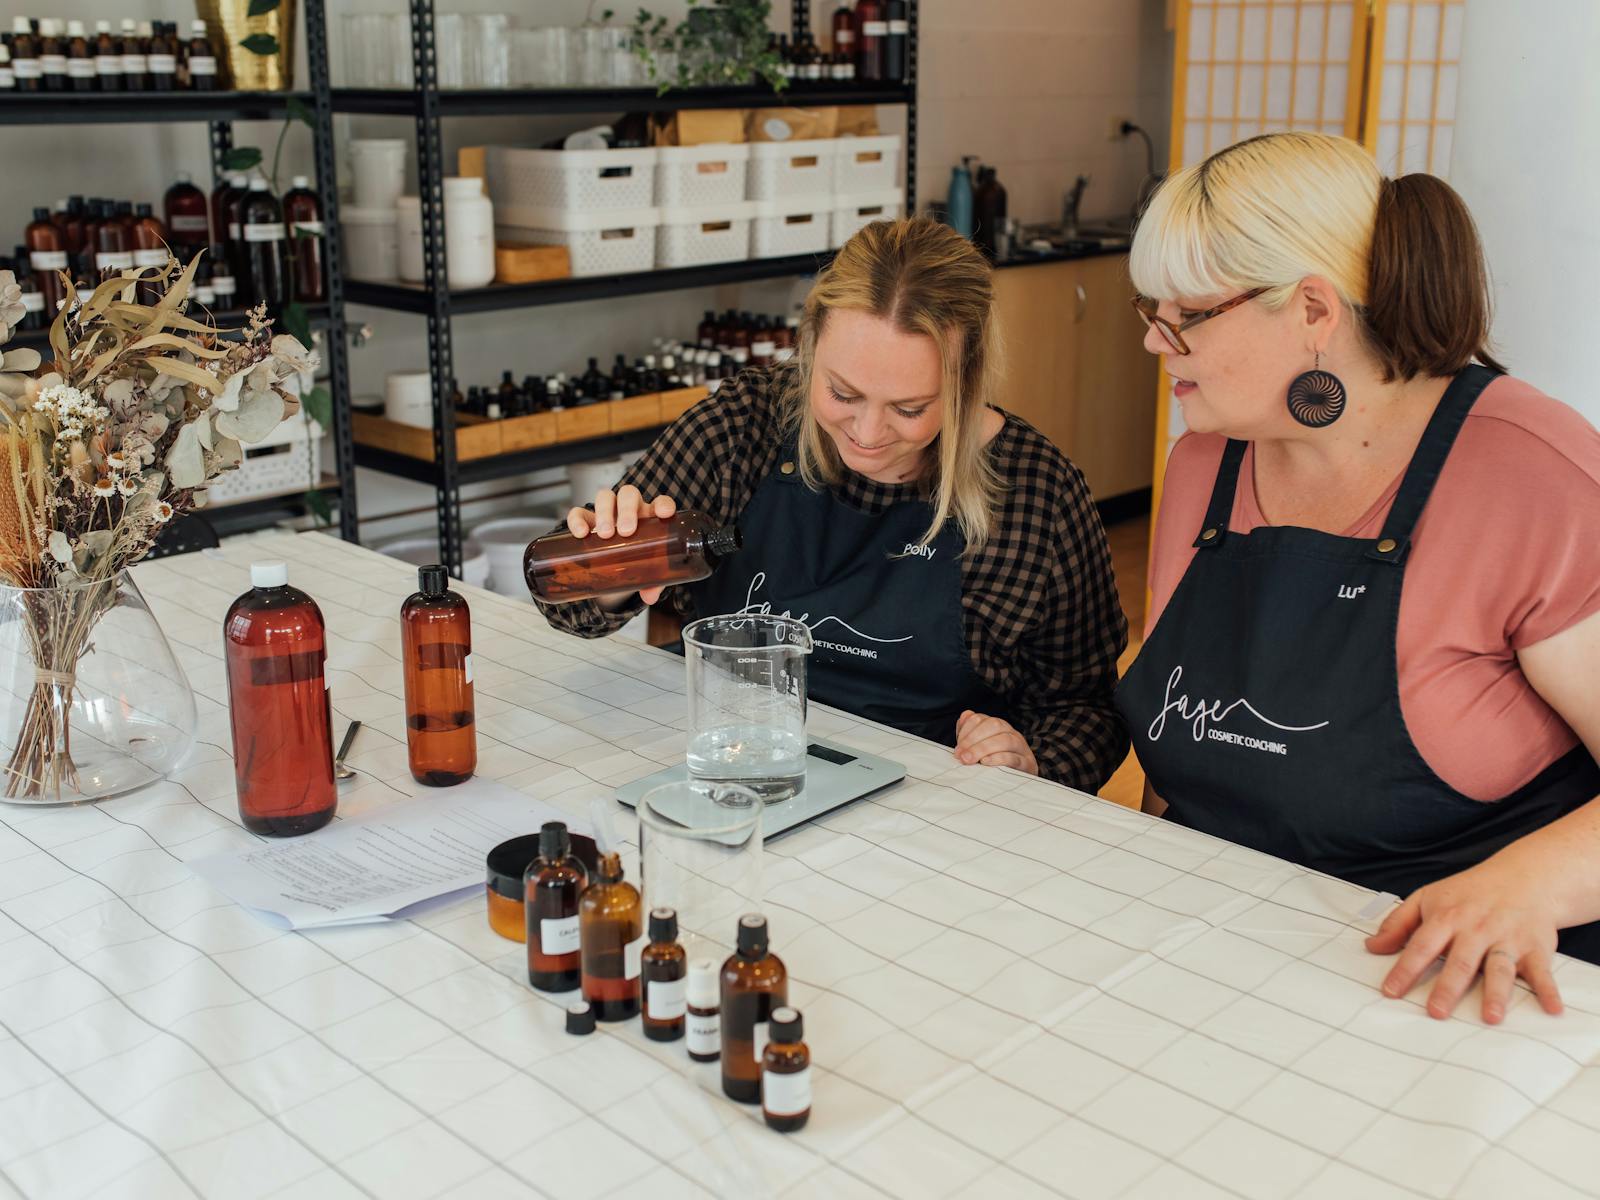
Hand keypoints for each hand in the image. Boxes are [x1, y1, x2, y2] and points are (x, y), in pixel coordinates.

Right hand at [564, 486, 677, 604]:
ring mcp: (607, 513)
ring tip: (605, 534)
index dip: (663, 504)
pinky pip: (579, 513)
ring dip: (605, 512)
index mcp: (650, 518)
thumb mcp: (647, 572)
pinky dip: (577, 520)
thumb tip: (650, 596)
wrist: (613, 565)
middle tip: (626, 532)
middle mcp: (629, 510)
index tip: (663, 513)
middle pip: (628, 495)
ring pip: (605, 497)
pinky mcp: (586, 521)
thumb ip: (653, 582)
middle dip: (627, 510)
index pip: (660, 503)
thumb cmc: (636, 561)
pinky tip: (581, 534)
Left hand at [953, 711, 1037, 774]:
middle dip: (973, 740)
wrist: (1018, 781)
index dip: (966, 731)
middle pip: (994, 725)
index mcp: (998, 727)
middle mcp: (1011, 733)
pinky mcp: (1027, 764)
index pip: (980, 719)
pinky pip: (1014, 757)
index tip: (957, 749)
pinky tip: (985, 762)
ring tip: (969, 760)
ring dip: (983, 748)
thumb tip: (963, 718)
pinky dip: (998, 759)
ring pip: (1005, 740)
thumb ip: (970, 733)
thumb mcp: (980, 747)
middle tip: (961, 756)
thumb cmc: (995, 763)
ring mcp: (1021, 747)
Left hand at [1364, 853, 1563, 1023]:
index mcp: (1447, 918)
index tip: (1390, 991)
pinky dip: (1548, 990)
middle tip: (1435, 1012)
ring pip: (1499, 968)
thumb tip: (1371, 947)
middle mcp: (1476, 929)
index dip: (1404, 969)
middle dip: (1448, 987)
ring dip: (1496, 993)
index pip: (1421, 946)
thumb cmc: (1469, 893)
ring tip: (1489, 1016)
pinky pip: (1542, 971)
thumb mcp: (1427, 898)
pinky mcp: (1535, 947)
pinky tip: (1552, 1009)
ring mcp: (1507, 939)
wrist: (1523, 877)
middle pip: (1460, 961)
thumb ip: (1398, 923)